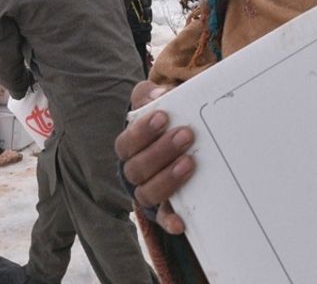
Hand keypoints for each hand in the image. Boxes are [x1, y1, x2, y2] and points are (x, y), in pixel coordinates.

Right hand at [115, 81, 193, 233]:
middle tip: (186, 134)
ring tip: (190, 162)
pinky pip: (163, 218)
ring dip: (167, 179)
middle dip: (161, 151)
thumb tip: (159, 94)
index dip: (142, 131)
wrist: (182, 140)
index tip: (163, 116)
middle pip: (137, 168)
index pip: (126, 143)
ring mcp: (149, 190)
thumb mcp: (157, 102)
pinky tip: (181, 222)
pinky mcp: (165, 207)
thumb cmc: (167, 119)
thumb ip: (151, 94)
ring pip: (147, 193)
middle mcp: (135, 171)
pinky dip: (170, 221)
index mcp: (130, 146)